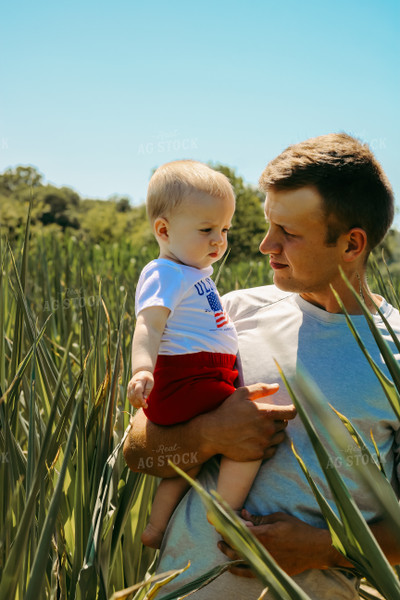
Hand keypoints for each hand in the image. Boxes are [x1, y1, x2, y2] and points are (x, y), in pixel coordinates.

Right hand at [127, 371, 153, 408]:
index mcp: (138, 382)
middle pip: (134, 397)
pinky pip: (129, 397)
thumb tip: (144, 398)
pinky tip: (137, 405)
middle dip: (139, 403)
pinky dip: (133, 402)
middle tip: (145, 406)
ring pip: (130, 398)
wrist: (141, 372)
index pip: (138, 393)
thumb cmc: (147, 378)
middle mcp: (132, 384)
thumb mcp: (151, 382)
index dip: (141, 400)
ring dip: (136, 404)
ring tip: (142, 406)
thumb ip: (148, 390)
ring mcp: (129, 387)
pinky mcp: (128, 389)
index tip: (146, 405)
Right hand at [201, 383, 295, 461]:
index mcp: (267, 413)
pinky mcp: (259, 454)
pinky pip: (273, 450)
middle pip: (284, 425)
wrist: (213, 434)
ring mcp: (264, 443)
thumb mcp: (242, 393)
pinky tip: (258, 440)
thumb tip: (277, 387)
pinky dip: (269, 445)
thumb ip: (262, 389)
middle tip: (265, 419)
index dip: (291, 410)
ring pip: (280, 438)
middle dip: (278, 420)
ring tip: (262, 429)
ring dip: (275, 433)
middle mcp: (268, 429)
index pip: (291, 412)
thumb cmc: (227, 411)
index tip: (287, 410)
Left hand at [218, 511, 336, 576]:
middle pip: (236, 545)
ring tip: (221, 545)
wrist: (314, 549)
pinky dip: (238, 570)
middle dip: (225, 538)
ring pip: (239, 559)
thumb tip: (243, 514)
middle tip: (219, 531)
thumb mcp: (278, 518)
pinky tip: (230, 566)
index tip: (219, 520)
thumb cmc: (297, 529)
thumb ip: (259, 518)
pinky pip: (249, 573)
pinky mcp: (270, 570)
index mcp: (264, 534)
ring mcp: (265, 562)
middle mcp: (262, 549)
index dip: (227, 525)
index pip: (238, 529)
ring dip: (228, 552)